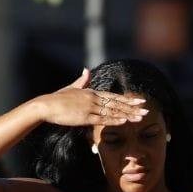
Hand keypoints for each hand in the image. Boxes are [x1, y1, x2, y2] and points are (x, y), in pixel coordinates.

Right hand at [31, 69, 147, 127]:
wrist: (46, 105)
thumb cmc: (57, 99)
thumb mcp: (71, 88)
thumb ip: (81, 80)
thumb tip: (86, 70)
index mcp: (91, 92)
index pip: (114, 96)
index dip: (128, 99)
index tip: (140, 101)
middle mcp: (93, 98)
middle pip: (117, 103)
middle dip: (133, 107)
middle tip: (146, 110)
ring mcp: (89, 108)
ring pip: (112, 112)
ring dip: (127, 115)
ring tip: (140, 118)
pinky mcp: (84, 117)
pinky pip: (102, 119)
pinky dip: (114, 120)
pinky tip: (124, 121)